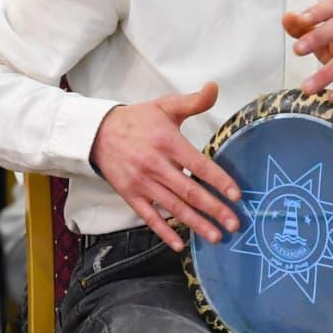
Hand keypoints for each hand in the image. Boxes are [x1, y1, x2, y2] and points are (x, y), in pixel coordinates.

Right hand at [88, 82, 240, 250]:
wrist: (97, 132)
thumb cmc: (137, 120)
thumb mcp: (165, 106)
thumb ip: (193, 101)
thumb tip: (214, 87)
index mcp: (168, 142)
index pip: (199, 165)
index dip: (219, 181)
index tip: (236, 195)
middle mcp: (155, 165)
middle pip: (189, 191)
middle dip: (214, 209)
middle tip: (235, 223)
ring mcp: (142, 183)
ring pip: (173, 207)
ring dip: (196, 223)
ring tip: (216, 236)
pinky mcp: (130, 195)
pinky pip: (149, 217)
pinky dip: (164, 231)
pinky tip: (179, 244)